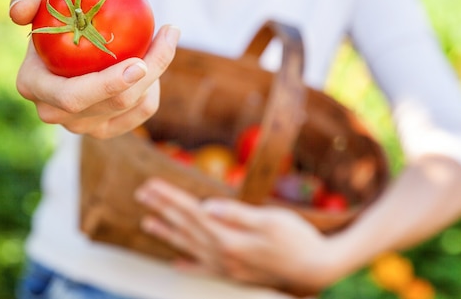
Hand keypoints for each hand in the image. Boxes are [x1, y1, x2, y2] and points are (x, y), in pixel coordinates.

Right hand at [9, 0, 179, 137]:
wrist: (71, 37)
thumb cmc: (58, 13)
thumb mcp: (43, 0)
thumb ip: (27, 0)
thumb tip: (21, 12)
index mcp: (32, 86)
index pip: (73, 97)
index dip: (108, 86)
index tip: (139, 62)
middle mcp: (55, 113)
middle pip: (112, 104)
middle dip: (147, 76)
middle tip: (165, 41)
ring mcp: (81, 126)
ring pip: (131, 107)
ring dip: (156, 74)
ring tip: (165, 38)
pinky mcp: (106, 129)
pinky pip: (141, 112)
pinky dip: (154, 87)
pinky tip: (159, 59)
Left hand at [135, 178, 338, 295]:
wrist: (318, 268)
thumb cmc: (298, 239)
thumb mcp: (271, 220)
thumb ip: (236, 215)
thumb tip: (207, 206)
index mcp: (229, 238)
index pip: (191, 212)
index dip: (170, 198)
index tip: (150, 186)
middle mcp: (223, 254)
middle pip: (186, 228)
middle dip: (162, 210)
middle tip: (141, 195)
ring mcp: (228, 267)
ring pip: (190, 248)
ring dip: (168, 235)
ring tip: (147, 224)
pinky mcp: (235, 275)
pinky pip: (205, 270)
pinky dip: (189, 265)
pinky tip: (176, 264)